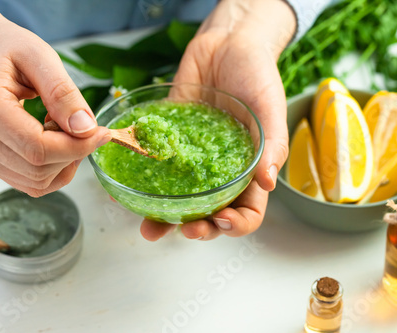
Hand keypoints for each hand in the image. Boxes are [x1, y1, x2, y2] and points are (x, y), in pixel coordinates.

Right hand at [0, 1, 110, 196]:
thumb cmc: (4, 47)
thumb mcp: (40, 56)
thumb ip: (64, 94)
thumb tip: (86, 130)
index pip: (38, 148)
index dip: (78, 147)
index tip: (101, 133)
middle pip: (37, 169)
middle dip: (73, 155)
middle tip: (84, 129)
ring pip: (33, 182)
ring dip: (62, 165)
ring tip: (64, 131)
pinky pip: (25, 181)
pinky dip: (50, 170)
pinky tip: (55, 144)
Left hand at [140, 0, 295, 240]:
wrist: (226, 43)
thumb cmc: (257, 74)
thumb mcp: (270, 108)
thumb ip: (272, 145)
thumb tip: (269, 182)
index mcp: (248, 169)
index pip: (247, 210)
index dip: (236, 224)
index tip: (220, 221)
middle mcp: (218, 170)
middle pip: (210, 211)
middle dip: (197, 227)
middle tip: (183, 230)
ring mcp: (191, 158)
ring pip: (178, 197)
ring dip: (164, 217)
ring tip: (147, 227)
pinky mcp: (169, 139)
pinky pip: (154, 164)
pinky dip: (140, 180)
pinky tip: (124, 191)